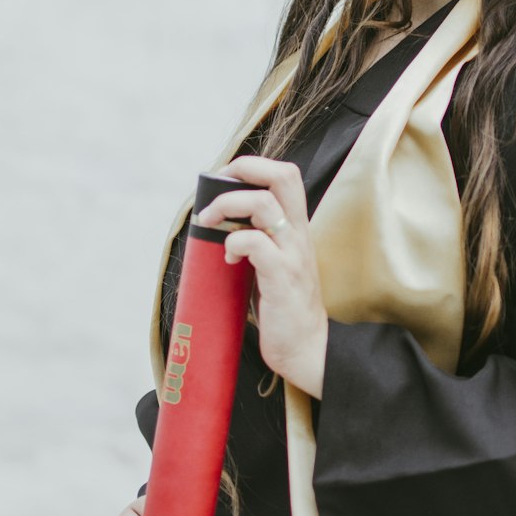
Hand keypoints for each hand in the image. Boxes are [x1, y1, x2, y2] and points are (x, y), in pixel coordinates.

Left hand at [195, 156, 327, 398]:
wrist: (306, 349)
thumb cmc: (283, 306)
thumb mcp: (275, 262)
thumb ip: (258, 239)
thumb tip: (219, 221)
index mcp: (296, 227)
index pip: (286, 175)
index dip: (253, 167)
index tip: (224, 179)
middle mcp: (298, 234)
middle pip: (282, 175)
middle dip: (243, 169)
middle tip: (217, 186)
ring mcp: (292, 254)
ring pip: (264, 203)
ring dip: (227, 204)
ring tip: (209, 221)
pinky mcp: (282, 277)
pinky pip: (256, 243)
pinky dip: (234, 242)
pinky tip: (228, 257)